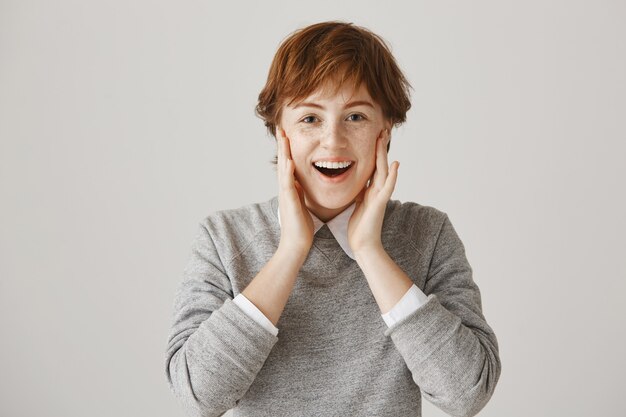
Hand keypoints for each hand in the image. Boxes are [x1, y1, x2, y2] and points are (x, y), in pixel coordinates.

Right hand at [276, 127, 314, 255]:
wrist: (297, 244)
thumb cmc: (302, 227)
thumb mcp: (302, 203)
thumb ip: (300, 192)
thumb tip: (301, 182)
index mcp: (291, 188)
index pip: (288, 163)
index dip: (287, 148)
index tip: (288, 132)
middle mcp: (286, 188)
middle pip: (283, 161)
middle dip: (282, 144)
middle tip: (281, 126)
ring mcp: (286, 194)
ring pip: (284, 168)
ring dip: (283, 152)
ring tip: (282, 136)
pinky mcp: (290, 202)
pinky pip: (288, 183)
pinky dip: (288, 171)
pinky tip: (289, 160)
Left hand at [348, 128, 398, 254]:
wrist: (363, 245)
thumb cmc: (359, 228)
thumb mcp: (356, 204)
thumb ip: (359, 192)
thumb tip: (358, 183)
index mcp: (370, 190)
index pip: (373, 165)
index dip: (374, 150)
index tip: (374, 134)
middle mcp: (377, 190)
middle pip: (379, 163)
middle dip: (380, 146)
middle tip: (383, 128)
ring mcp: (380, 196)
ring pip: (383, 170)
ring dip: (384, 154)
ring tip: (385, 137)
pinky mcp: (379, 204)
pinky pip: (387, 187)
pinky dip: (391, 176)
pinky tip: (395, 164)